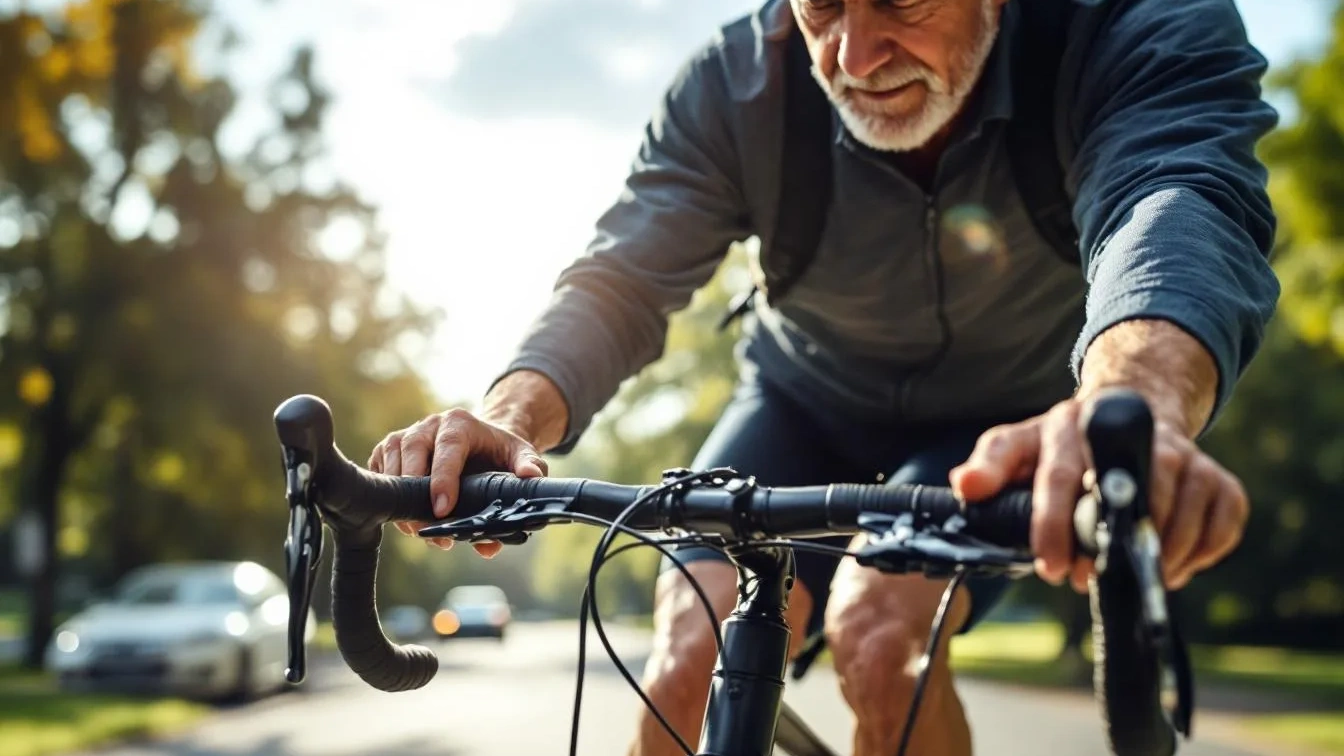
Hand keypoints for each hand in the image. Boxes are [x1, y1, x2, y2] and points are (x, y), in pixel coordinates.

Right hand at [368, 408, 548, 557]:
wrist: (480, 441)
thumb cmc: (499, 451)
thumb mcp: (521, 454)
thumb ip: (531, 466)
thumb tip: (530, 479)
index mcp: (460, 424)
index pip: (447, 448)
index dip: (442, 479)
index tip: (443, 509)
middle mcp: (429, 426)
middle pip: (412, 454)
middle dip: (417, 495)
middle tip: (427, 529)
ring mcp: (406, 436)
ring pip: (392, 464)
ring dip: (402, 501)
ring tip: (421, 531)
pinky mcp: (390, 451)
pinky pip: (380, 472)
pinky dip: (388, 497)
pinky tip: (404, 518)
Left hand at [948, 397, 1249, 591]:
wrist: (1129, 415)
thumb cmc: (1064, 445)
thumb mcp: (1018, 447)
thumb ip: (990, 465)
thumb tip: (965, 487)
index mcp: (1072, 425)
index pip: (1062, 475)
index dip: (1055, 524)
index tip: (1052, 567)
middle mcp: (1134, 431)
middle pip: (1134, 493)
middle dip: (1111, 546)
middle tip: (1088, 580)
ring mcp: (1183, 452)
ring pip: (1185, 508)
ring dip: (1159, 554)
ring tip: (1130, 577)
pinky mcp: (1218, 475)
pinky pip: (1224, 518)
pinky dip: (1202, 551)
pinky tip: (1172, 564)